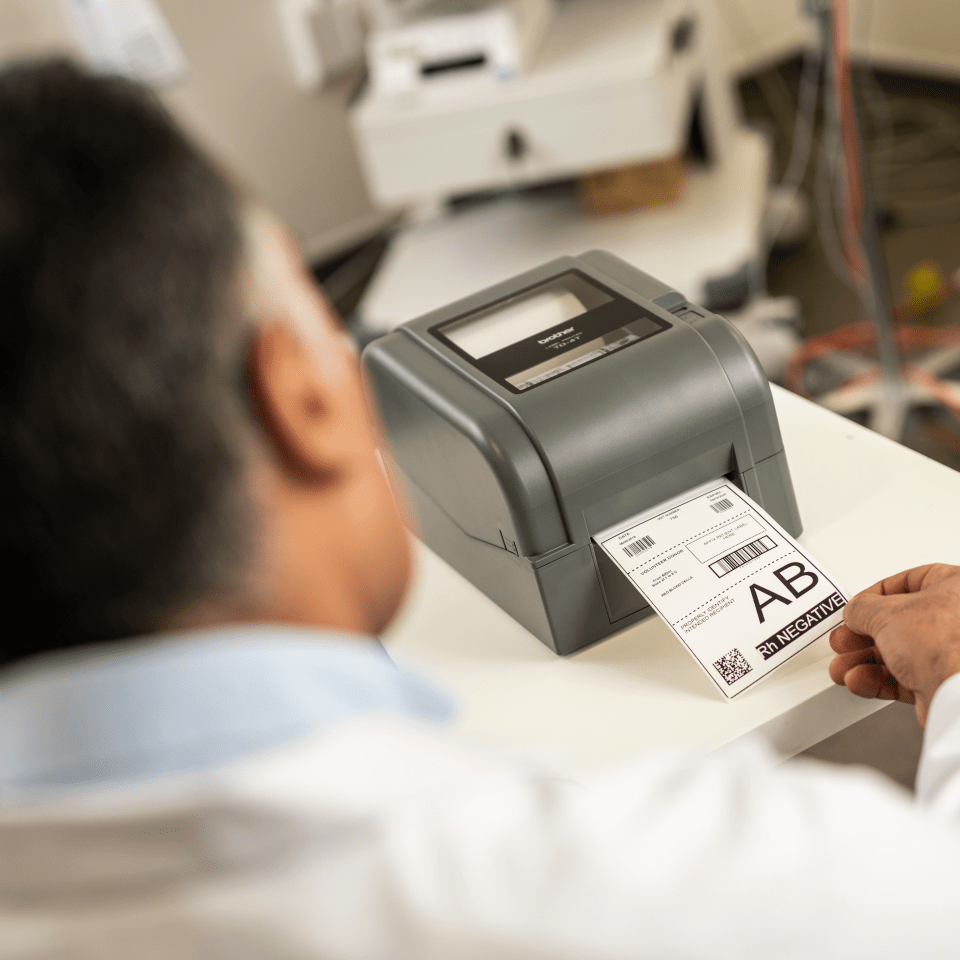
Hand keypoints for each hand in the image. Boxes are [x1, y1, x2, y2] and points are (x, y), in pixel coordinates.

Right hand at [829, 564, 959, 726]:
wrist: (957, 693)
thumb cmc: (942, 643)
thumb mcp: (885, 613)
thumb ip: (861, 608)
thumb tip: (854, 613)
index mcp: (955, 588)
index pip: (909, 581)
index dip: (875, 595)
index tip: (856, 606)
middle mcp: (956, 620)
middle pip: (897, 622)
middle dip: (863, 635)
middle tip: (845, 639)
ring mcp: (949, 652)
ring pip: (897, 653)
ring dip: (864, 660)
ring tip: (844, 666)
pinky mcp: (941, 682)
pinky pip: (904, 677)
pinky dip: (877, 679)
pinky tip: (860, 680)